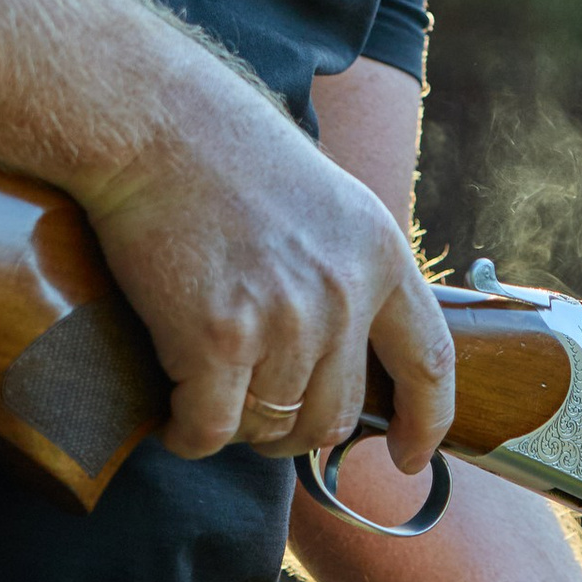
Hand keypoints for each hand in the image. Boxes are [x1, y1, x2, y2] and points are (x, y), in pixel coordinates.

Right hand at [80, 68, 455, 474]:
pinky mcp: (218, 338)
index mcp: (379, 255)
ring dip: (237, 428)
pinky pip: (210, 429)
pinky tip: (173, 419)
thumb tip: (339, 351)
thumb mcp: (323, 202)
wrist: (153, 125)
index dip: (424, 422)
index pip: (428, 362)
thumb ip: (344, 271)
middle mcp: (343, 294)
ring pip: (271, 427)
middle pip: (336, 416)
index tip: (408, 456)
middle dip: (294, 432)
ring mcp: (284, 319)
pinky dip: (190, 435)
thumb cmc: (223, 152)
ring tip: (206, 401)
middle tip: (256, 416)